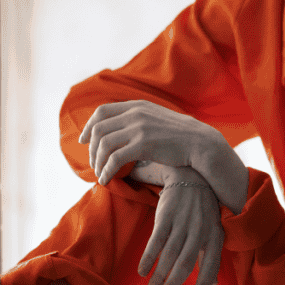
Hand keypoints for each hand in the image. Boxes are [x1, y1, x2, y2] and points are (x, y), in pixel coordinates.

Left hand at [79, 100, 220, 185]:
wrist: (200, 143)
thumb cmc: (180, 135)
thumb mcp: (157, 117)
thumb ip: (139, 118)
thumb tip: (121, 128)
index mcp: (137, 105)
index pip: (102, 111)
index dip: (88, 126)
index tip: (83, 140)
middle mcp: (135, 114)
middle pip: (98, 129)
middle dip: (91, 148)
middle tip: (93, 162)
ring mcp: (139, 129)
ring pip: (103, 144)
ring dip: (97, 161)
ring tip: (100, 172)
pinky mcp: (143, 145)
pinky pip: (114, 159)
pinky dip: (106, 171)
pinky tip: (105, 179)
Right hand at [139, 166, 223, 284]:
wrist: (191, 178)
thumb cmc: (204, 211)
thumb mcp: (213, 231)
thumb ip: (211, 258)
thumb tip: (213, 284)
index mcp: (215, 236)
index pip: (211, 266)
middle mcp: (200, 230)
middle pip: (185, 264)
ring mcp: (183, 222)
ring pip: (169, 256)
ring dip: (159, 276)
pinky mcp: (166, 215)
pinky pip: (156, 241)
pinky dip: (149, 258)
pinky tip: (142, 271)